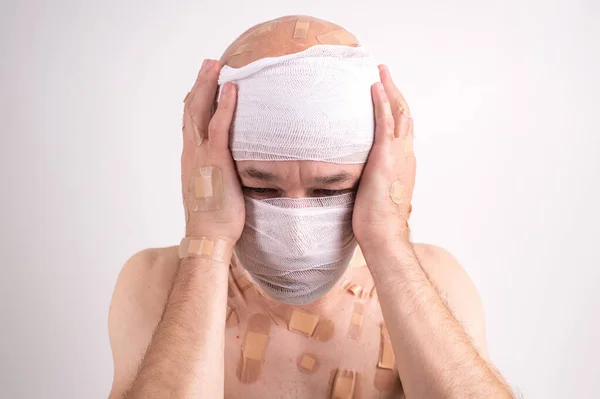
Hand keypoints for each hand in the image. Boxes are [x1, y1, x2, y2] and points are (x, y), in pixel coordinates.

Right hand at [181, 59, 244, 242]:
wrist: (208, 236)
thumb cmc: (214, 219)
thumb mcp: (213, 191)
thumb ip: (217, 175)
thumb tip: (229, 171)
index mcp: (191, 159)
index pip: (190, 123)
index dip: (196, 100)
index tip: (202, 84)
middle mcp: (191, 152)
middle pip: (191, 109)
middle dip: (200, 84)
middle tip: (209, 63)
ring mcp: (201, 155)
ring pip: (200, 111)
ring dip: (208, 85)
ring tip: (216, 65)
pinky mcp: (215, 160)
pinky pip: (219, 127)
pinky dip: (225, 106)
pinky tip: (232, 89)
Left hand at [353, 65, 415, 248]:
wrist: (383, 234)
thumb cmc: (378, 221)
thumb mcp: (379, 195)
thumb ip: (377, 182)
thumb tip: (367, 181)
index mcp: (404, 164)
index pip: (402, 130)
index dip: (396, 111)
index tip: (387, 96)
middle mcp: (406, 155)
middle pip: (405, 115)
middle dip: (395, 92)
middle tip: (384, 74)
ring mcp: (398, 154)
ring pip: (399, 113)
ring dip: (389, 89)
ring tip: (380, 72)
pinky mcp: (385, 156)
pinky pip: (385, 121)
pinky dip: (381, 102)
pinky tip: (374, 88)